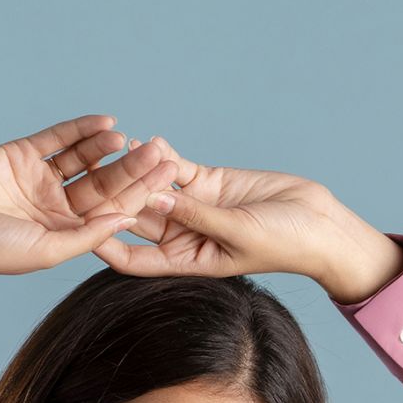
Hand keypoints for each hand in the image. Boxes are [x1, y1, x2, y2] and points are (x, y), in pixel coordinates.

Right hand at [0, 116, 180, 276]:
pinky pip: (57, 138)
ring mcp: (40, 179)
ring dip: (107, 148)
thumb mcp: (48, 249)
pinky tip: (104, 122)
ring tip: (130, 138)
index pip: (110, 211)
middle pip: (103, 183)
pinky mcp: (22, 154)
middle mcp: (56, 206)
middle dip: (131, 169)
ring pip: (84, 159)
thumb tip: (127, 219)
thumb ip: (88, 235)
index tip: (167, 183)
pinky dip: (80, 129)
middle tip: (160, 152)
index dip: (138, 196)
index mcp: (66, 233)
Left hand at [90, 138, 343, 280]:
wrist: (317, 223)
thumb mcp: (236, 231)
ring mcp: (193, 208)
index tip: (86, 233)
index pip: (136, 260)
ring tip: (115, 153)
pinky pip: (178, 168)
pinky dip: (164, 156)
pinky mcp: (208, 182)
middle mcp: (183, 236)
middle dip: (117, 201)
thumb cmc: (283, 243)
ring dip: (138, 173)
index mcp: (185, 262)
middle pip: (141, 219)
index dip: (110, 246)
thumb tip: (155, 198)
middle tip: (89, 182)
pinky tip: (146, 141)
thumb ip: (196, 215)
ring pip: (156, 189)